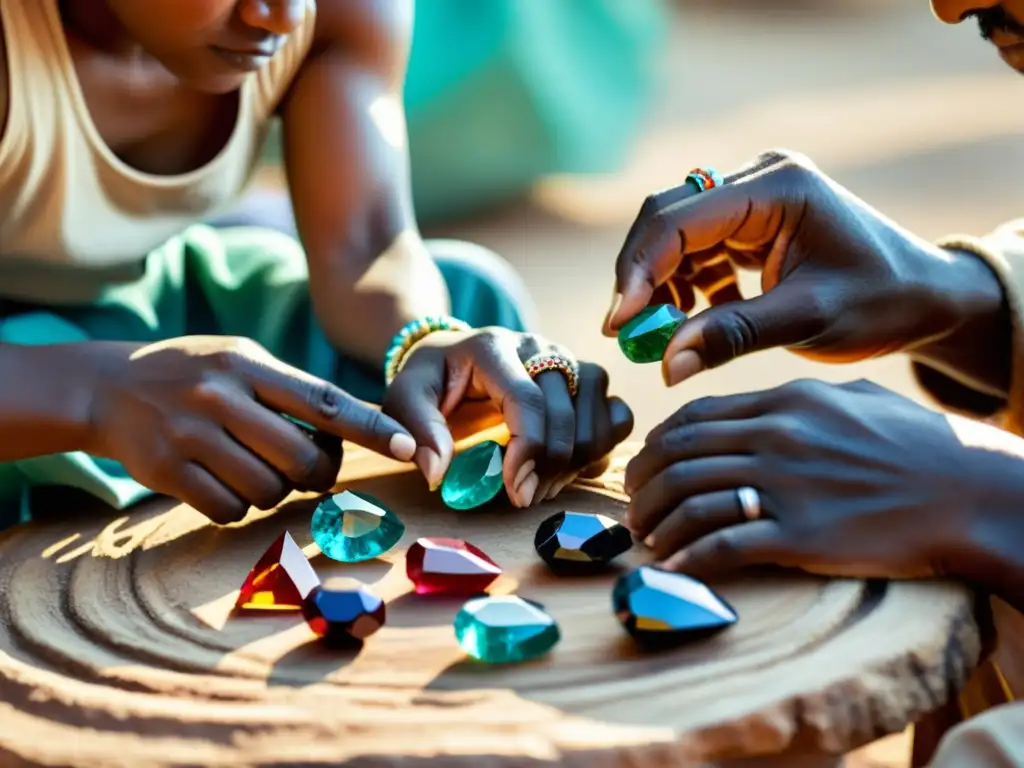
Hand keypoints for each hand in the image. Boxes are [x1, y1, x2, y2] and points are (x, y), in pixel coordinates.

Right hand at [86, 336, 416, 523]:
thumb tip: (363, 423)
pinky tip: (224, 482)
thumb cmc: (193, 373)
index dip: (371, 428)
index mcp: (248, 365)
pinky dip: (238, 506)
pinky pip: (229, 510)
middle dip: (317, 474)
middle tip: (309, 467)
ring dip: (275, 490)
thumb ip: (294, 390)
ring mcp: (192, 436)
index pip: (325, 400)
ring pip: (269, 490)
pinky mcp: (168, 473)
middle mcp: (221, 398)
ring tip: (255, 467)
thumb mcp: (241, 361)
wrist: (105, 387)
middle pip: (303, 459)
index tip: (407, 447)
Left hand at [382, 327, 633, 506]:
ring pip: (600, 414)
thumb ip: (417, 430)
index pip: (527, 401)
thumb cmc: (431, 380)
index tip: (515, 492)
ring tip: (542, 483)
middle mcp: (539, 347)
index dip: (528, 452)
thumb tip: (438, 473)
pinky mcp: (587, 378)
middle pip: (566, 414)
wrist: (454, 355)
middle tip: (522, 497)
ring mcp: (569, 359)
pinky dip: (602, 447)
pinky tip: (571, 465)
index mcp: (493, 347)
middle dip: (548, 467)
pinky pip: (618, 415)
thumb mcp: (406, 398)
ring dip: (576, 461)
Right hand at [604, 150, 1005, 388]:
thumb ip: (732, 336)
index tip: (618, 324)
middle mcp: (758, 179)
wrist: (927, 298)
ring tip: (660, 334)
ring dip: (660, 284)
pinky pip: (697, 249)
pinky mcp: (751, 222)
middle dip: (641, 275)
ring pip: (675, 234)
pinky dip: (684, 285)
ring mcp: (753, 198)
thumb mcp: (808, 321)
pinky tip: (692, 319)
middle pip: (668, 218)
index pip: (681, 220)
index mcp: (777, 187)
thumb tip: (665, 366)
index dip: (640, 271)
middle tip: (625, 333)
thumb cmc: (882, 302)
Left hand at [623, 378, 1023, 581]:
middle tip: (634, 509)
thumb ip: (802, 398)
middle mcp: (775, 439)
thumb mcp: (857, 399)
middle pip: (679, 457)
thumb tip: (764, 407)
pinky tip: (672, 572)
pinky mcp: (801, 536)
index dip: (657, 444)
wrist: (972, 493)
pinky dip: (688, 560)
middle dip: (644, 485)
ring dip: (658, 524)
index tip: (645, 466)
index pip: (693, 418)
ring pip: (690, 500)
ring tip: (648, 541)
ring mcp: (785, 486)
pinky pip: (723, 546)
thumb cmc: (920, 446)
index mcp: (784, 404)